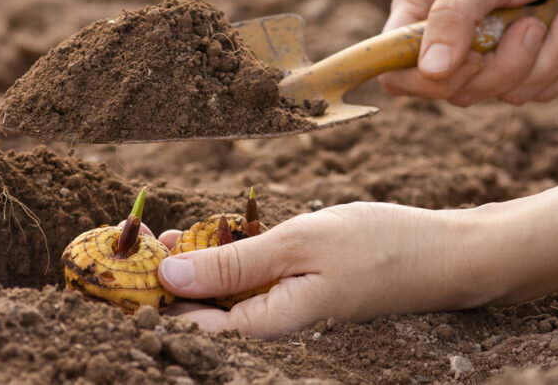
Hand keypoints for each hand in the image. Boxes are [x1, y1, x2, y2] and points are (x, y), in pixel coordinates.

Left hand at [154, 203, 481, 338]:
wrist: (439, 250)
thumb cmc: (377, 248)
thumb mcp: (298, 246)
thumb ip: (234, 263)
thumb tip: (170, 277)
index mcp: (266, 323)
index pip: (188, 325)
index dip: (148, 297)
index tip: (118, 265)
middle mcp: (270, 320)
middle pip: (199, 308)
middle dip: (164, 277)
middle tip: (136, 238)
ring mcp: (284, 301)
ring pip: (221, 288)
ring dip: (192, 261)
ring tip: (163, 232)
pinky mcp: (295, 284)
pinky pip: (247, 274)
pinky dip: (225, 253)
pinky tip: (210, 232)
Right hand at [378, 0, 557, 105]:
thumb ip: (455, 14)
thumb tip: (430, 69)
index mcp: (422, 7)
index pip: (397, 70)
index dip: (426, 79)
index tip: (469, 59)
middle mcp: (450, 38)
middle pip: (456, 90)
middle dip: (506, 62)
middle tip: (533, 22)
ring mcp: (491, 57)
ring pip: (506, 94)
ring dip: (552, 55)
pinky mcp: (531, 69)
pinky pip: (544, 93)